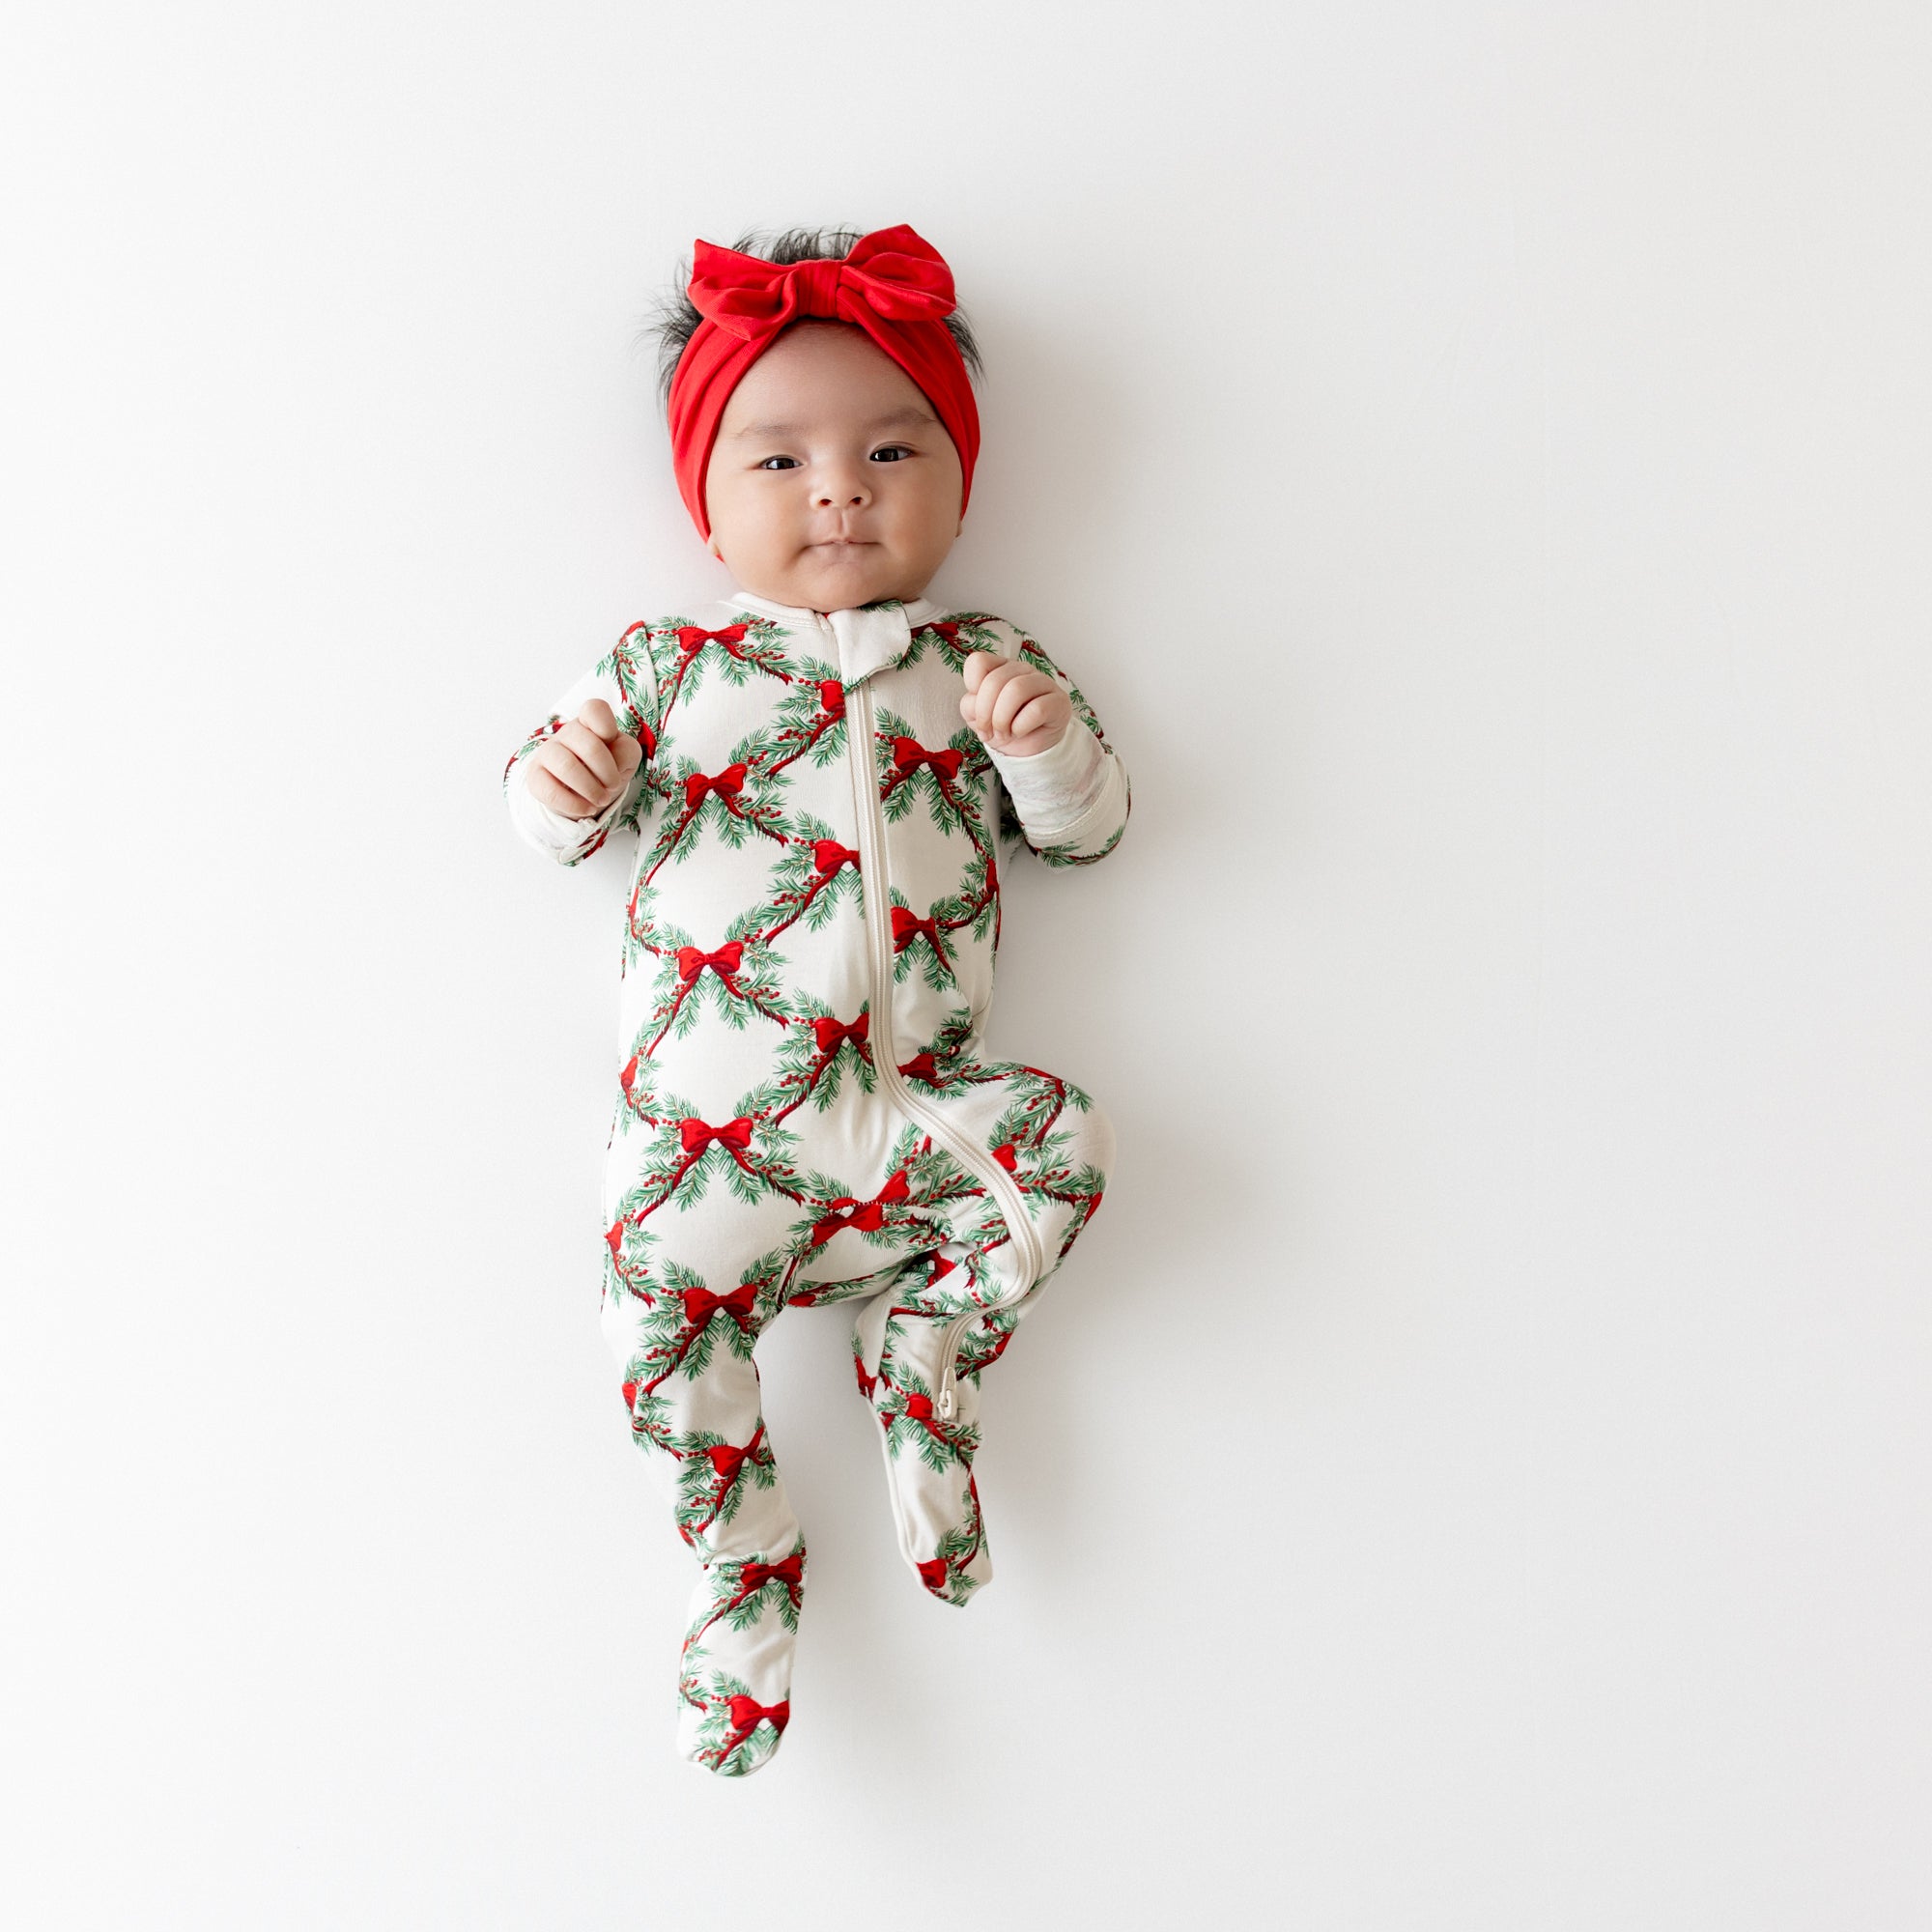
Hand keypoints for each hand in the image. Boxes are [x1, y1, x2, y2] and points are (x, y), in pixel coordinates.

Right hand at [526, 699, 643, 819]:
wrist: (584, 792)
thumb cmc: (606, 768)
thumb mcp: (626, 757)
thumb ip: (626, 751)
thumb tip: (613, 758)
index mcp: (590, 722)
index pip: (594, 709)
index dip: (607, 727)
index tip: (612, 744)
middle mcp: (567, 733)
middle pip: (588, 745)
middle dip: (607, 772)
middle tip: (612, 786)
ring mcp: (548, 753)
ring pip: (567, 767)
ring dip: (591, 789)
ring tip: (601, 799)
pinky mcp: (536, 776)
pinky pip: (551, 791)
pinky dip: (574, 804)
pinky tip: (586, 808)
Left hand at [958, 650, 1072, 757]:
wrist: (1030, 750)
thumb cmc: (1004, 728)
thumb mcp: (978, 719)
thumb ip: (970, 706)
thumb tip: (975, 703)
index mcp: (999, 668)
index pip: (978, 662)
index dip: (972, 688)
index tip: (977, 711)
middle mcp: (1021, 670)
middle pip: (994, 681)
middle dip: (986, 714)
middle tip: (989, 732)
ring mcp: (1043, 682)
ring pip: (1016, 690)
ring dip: (1003, 720)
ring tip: (1004, 734)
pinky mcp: (1059, 700)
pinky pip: (1037, 709)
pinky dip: (1021, 727)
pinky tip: (1019, 733)